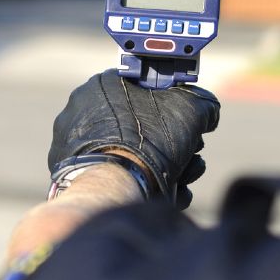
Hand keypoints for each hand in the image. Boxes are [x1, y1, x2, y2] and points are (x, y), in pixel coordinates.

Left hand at [48, 69, 220, 208]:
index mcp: (102, 85)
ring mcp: (72, 145)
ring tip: (181, 181)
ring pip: (129, 153)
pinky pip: (112, 175)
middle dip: (172, 144)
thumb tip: (208, 113)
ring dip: (162, 167)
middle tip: (189, 157)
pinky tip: (162, 194)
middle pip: (140, 126)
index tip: (190, 128)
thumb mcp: (192, 109)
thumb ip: (203, 104)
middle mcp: (80, 111)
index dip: (174, 108)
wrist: (118, 187)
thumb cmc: (151, 140)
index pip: (145, 89)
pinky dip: (138, 184)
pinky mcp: (71, 176)